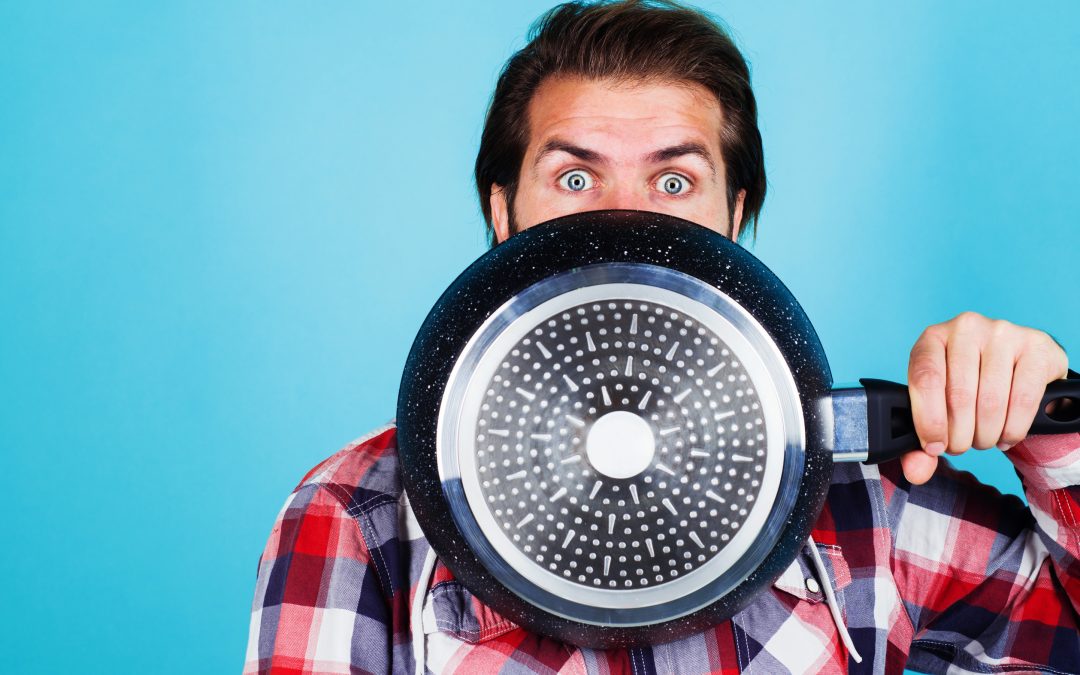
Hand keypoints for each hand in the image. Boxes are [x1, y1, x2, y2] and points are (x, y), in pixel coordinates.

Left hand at [902, 312, 1068, 484]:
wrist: (1016, 371)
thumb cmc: (968, 388)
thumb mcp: (938, 408)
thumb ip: (922, 441)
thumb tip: (916, 471)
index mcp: (932, 338)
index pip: (925, 379)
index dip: (929, 420)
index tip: (934, 446)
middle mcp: (966, 327)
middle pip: (959, 396)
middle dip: (960, 435)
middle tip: (962, 445)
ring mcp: (1003, 333)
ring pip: (991, 402)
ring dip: (986, 435)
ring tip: (983, 439)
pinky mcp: (1037, 347)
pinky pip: (1023, 400)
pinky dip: (1013, 428)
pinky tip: (1006, 434)